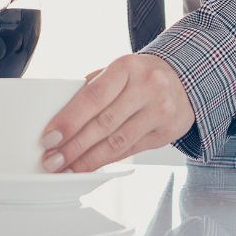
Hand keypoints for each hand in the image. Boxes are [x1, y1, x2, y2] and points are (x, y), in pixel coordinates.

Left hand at [38, 54, 195, 173]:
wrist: (184, 79)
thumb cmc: (142, 75)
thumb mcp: (118, 70)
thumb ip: (93, 88)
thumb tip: (61, 118)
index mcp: (127, 67)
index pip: (93, 96)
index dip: (69, 119)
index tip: (50, 136)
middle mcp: (146, 87)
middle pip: (103, 123)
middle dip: (74, 146)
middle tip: (53, 160)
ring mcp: (159, 111)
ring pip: (117, 142)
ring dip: (88, 159)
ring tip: (68, 168)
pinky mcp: (166, 133)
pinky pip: (131, 151)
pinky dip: (107, 160)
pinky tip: (91, 165)